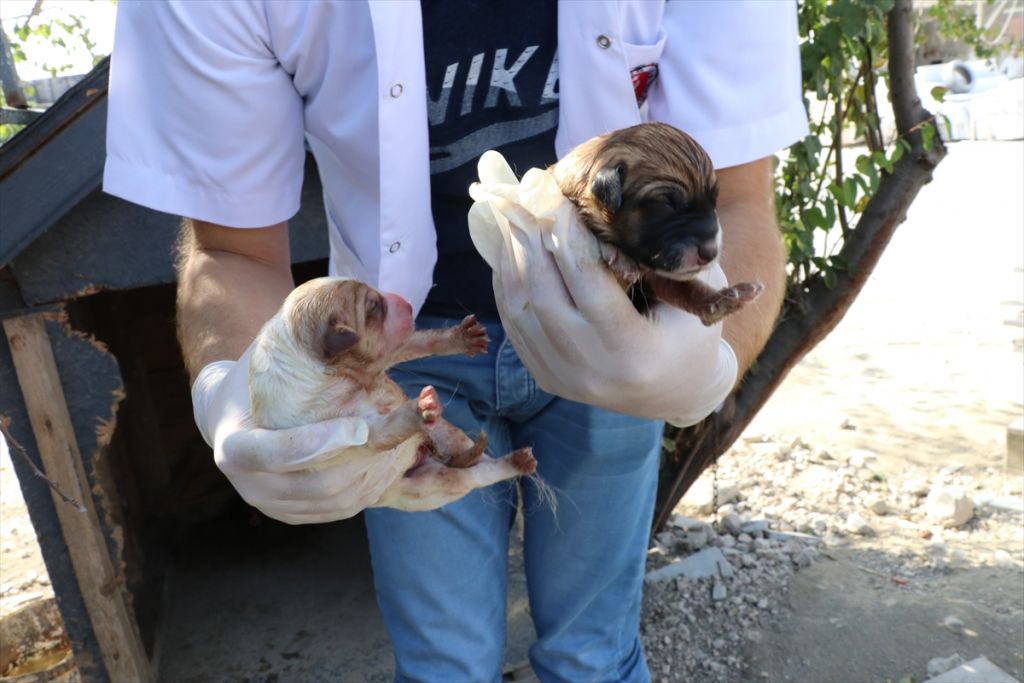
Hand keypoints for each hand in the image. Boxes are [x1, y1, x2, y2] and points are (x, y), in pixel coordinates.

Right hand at [191, 345, 419, 523]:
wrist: (229, 412)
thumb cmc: (256, 374)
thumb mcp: (270, 352)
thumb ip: (312, 339)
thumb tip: (382, 310)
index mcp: (233, 446)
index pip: (273, 453)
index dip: (317, 443)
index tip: (361, 426)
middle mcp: (249, 485)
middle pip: (315, 483)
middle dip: (364, 459)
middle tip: (400, 433)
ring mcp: (272, 505)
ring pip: (334, 500)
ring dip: (374, 474)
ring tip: (402, 445)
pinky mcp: (294, 514)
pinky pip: (340, 509)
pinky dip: (370, 487)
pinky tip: (390, 460)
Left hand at [468, 151, 736, 426]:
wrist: (678, 391)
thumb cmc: (693, 330)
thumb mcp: (695, 289)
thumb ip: (660, 250)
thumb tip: (615, 200)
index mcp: (634, 351)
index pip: (588, 280)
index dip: (569, 232)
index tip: (560, 193)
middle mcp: (592, 371)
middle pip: (544, 292)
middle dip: (534, 236)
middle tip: (529, 192)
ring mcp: (563, 378)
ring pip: (520, 306)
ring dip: (513, 254)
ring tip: (515, 212)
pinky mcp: (546, 377)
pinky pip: (514, 322)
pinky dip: (508, 280)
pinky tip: (511, 247)